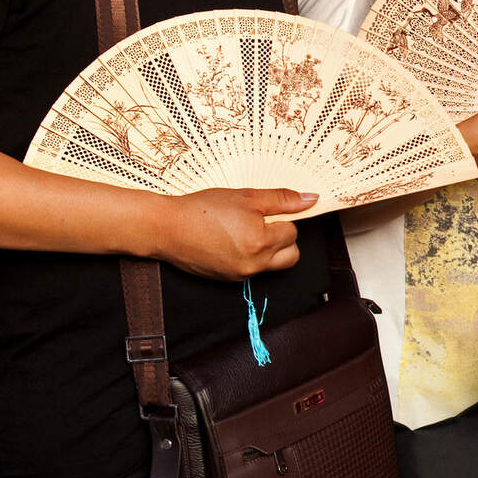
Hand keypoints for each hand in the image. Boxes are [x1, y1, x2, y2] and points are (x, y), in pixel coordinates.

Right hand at [152, 188, 313, 278]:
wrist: (166, 228)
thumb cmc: (202, 210)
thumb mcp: (246, 197)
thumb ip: (282, 199)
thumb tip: (311, 199)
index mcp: (262, 242)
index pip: (293, 232)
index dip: (281, 219)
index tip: (265, 212)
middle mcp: (254, 264)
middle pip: (291, 255)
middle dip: (283, 239)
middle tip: (262, 223)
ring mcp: (241, 275)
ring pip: (273, 264)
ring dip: (269, 250)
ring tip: (246, 231)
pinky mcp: (229, 280)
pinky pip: (253, 270)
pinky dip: (251, 258)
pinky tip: (233, 242)